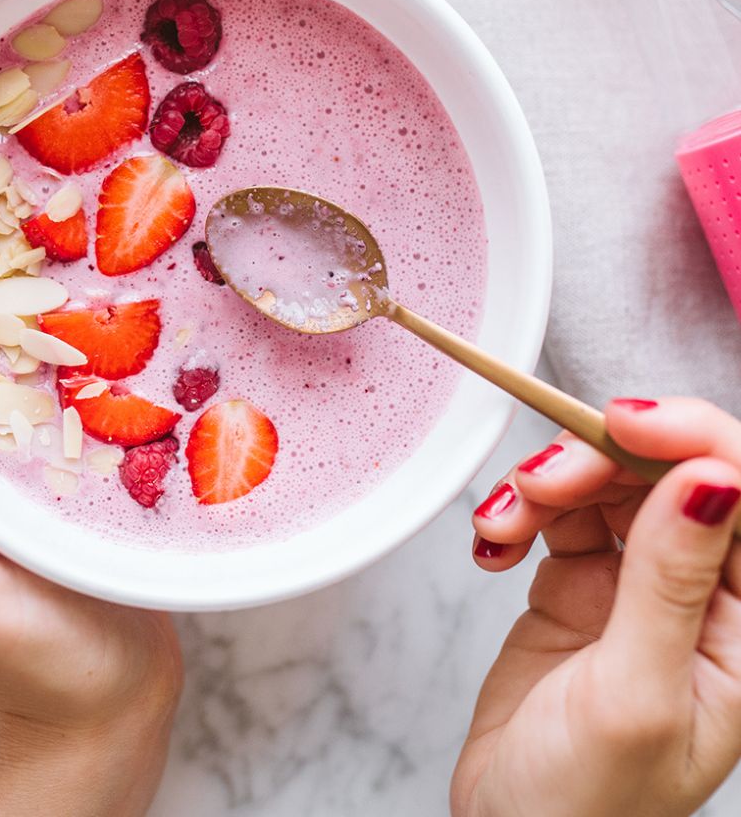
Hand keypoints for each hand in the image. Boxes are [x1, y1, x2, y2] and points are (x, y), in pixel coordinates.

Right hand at [452, 398, 740, 816]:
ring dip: (543, 487)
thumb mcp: (635, 693)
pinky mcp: (579, 583)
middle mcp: (701, 595)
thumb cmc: (589, 804)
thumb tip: (710, 479)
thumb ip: (670, 582)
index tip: (624, 425)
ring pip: (604, 486)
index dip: (694, 441)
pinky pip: (554, 514)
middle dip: (596, 461)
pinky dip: (516, 514)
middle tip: (538, 482)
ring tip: (501, 523)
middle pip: (664, 476)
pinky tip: (493, 544)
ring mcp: (636, 585)